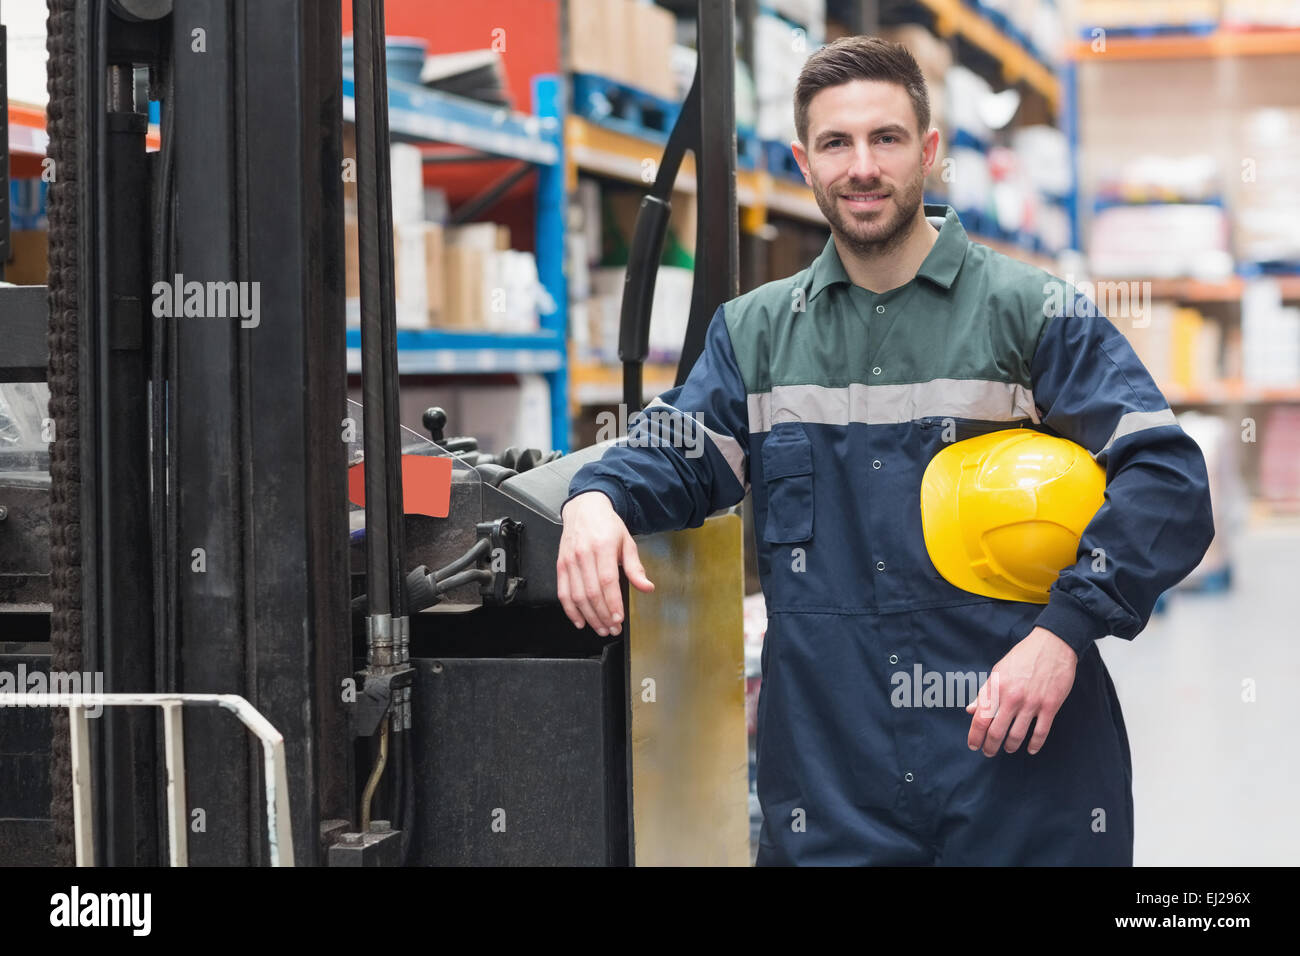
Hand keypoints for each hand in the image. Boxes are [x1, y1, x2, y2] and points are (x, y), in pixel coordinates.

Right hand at [557, 491, 654, 635]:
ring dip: (589, 616)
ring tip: (601, 628)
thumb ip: (636, 567)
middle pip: (591, 592)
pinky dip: (570, 610)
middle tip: (613, 628)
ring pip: (577, 596)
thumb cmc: (607, 526)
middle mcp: (584, 555)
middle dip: (602, 615)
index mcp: (603, 547)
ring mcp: (570, 561)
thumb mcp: (627, 542)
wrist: (584, 509)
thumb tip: (646, 587)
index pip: (607, 581)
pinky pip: (563, 592)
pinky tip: (580, 621)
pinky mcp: (561, 566)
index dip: (612, 603)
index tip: (618, 618)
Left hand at [965, 626, 1076, 756]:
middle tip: (988, 752)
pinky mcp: (1050, 706)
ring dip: (1010, 746)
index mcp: (997, 688)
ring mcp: (1032, 703)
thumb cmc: (1023, 657)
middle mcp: (1012, 697)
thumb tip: (971, 710)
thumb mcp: (998, 671)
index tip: (974, 745)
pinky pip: (1041, 732)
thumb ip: (985, 692)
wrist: (1052, 645)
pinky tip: (1030, 749)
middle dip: (990, 746)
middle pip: (996, 731)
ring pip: (1017, 735)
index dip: (975, 736)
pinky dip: (1034, 745)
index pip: (981, 718)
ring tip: (1008, 748)